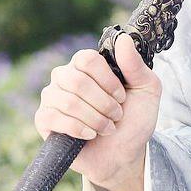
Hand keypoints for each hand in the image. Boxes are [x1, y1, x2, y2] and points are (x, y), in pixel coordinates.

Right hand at [34, 32, 161, 187]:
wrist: (124, 152)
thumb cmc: (135, 116)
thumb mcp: (146, 87)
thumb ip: (134, 64)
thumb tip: (123, 38)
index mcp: (89, 63)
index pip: (87, 59)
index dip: (107, 80)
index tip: (122, 96)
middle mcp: (66, 75)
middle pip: (77, 81)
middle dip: (103, 103)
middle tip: (117, 115)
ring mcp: (53, 97)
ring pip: (68, 101)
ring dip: (94, 118)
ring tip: (107, 127)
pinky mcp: (44, 120)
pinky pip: (53, 118)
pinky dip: (77, 128)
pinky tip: (91, 135)